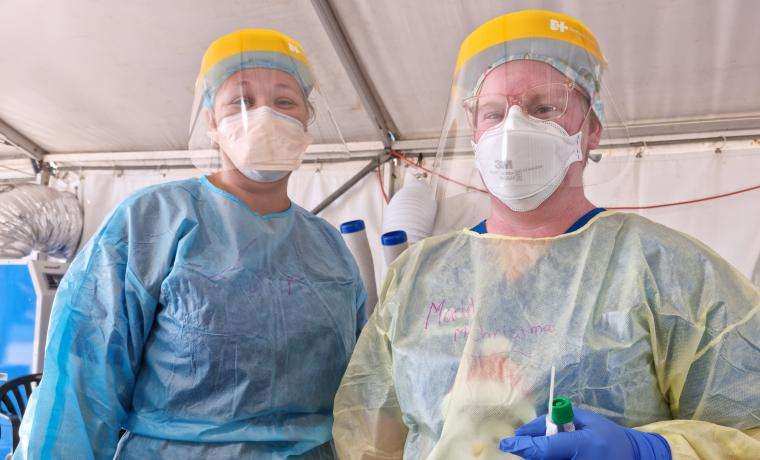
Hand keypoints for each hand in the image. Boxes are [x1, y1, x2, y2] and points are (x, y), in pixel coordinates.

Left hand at [498, 408, 670, 459]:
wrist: (632, 457)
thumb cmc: (607, 434)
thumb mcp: (586, 420)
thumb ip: (557, 420)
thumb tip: (530, 428)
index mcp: (583, 445)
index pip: (546, 448)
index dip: (524, 446)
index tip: (506, 442)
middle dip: (530, 450)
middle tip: (522, 441)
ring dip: (540, 456)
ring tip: (548, 446)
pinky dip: (549, 459)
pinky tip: (556, 453)